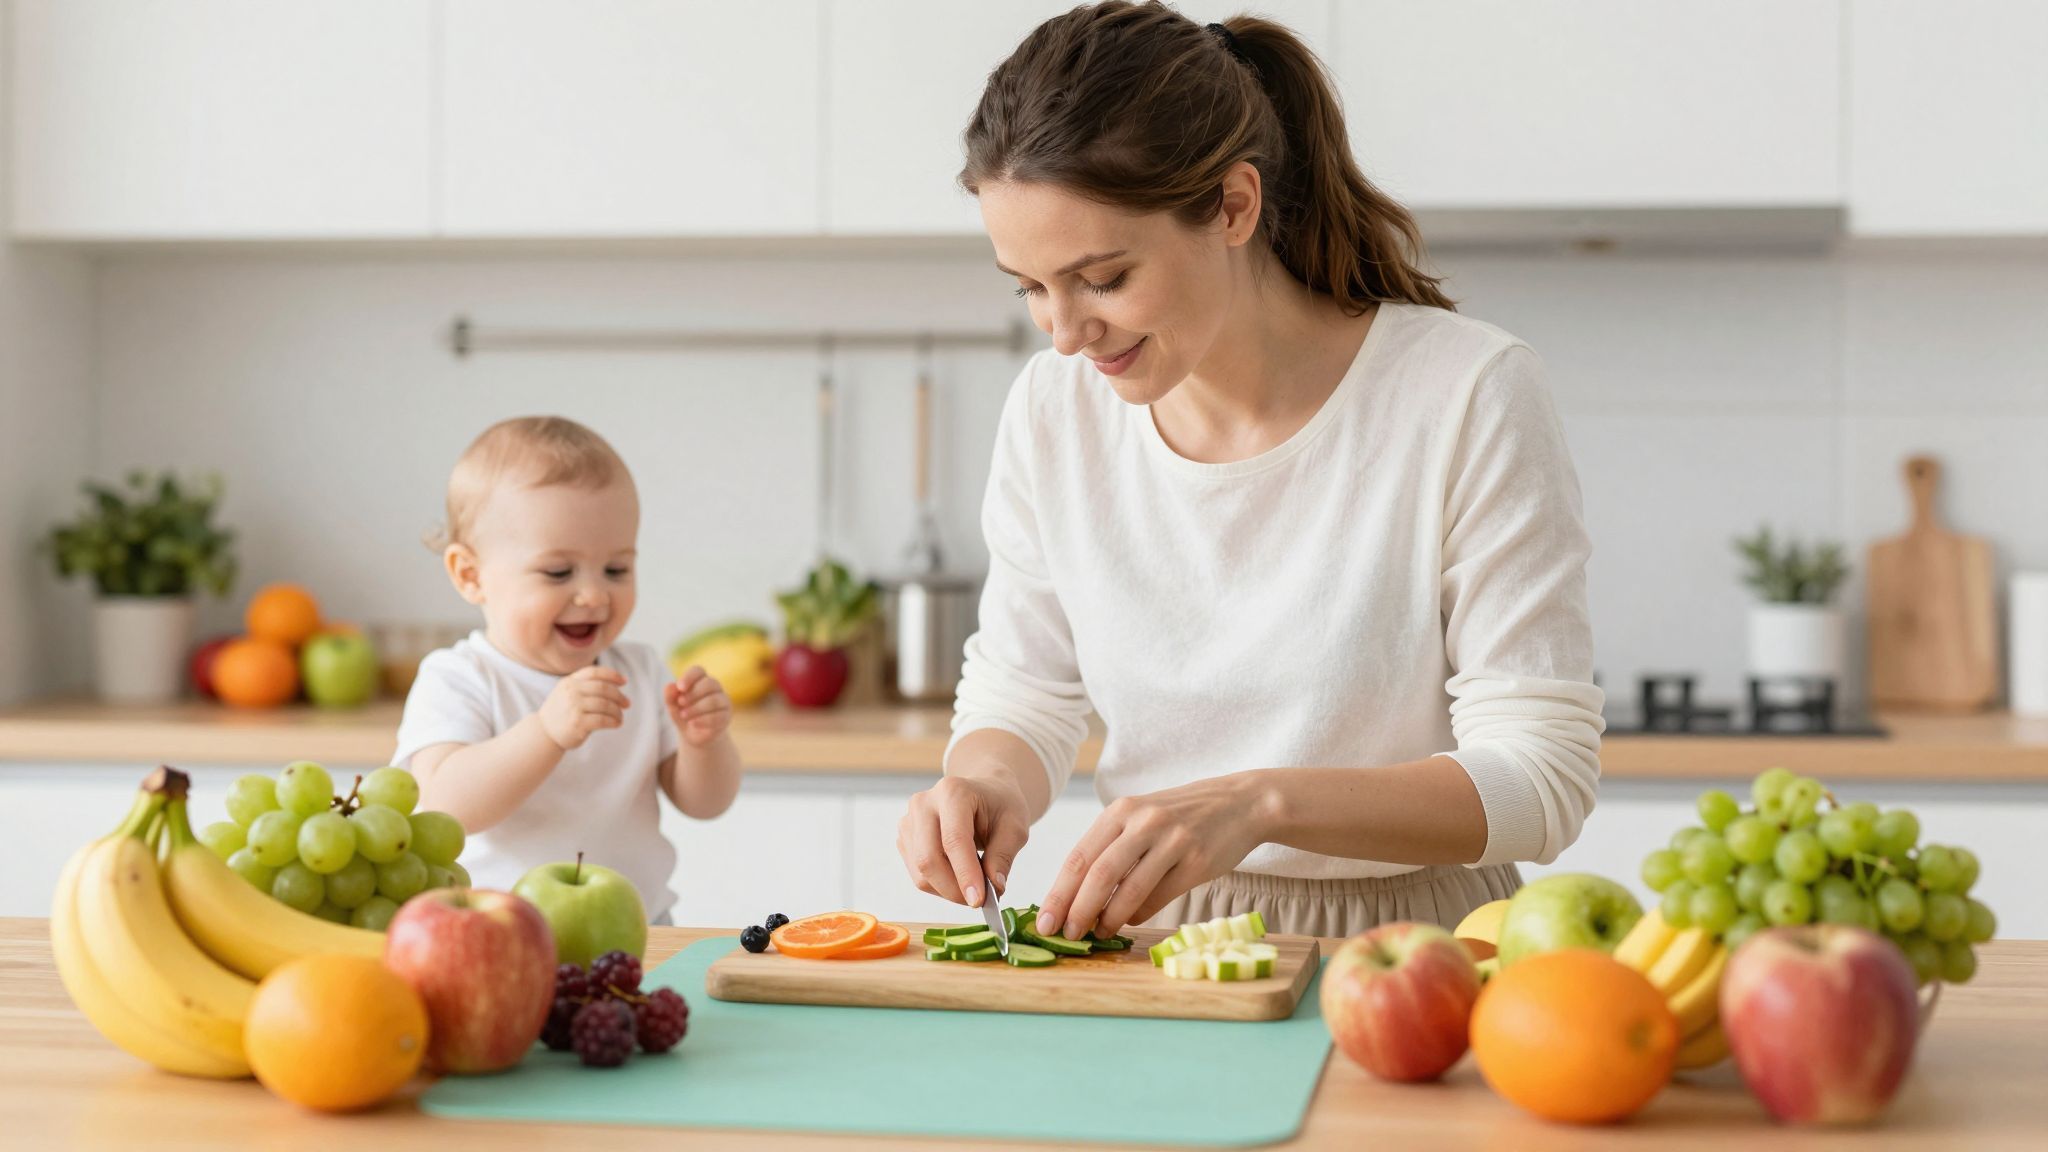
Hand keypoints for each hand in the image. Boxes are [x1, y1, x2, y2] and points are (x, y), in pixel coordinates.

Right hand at [539, 666, 629, 750]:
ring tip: (620, 717)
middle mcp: (571, 692)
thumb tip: (618, 685)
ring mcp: (574, 707)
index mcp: (569, 682)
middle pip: (603, 688)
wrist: (545, 733)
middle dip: (619, 696)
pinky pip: (603, 720)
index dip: (612, 675)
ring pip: (605, 705)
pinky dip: (613, 721)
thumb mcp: (568, 692)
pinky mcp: (578, 723)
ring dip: (617, 711)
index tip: (624, 682)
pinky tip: (616, 724)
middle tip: (627, 703)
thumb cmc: (562, 712)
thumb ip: (586, 685)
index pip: (594, 672)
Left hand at [665, 666, 732, 747]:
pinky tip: (693, 724)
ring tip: (683, 715)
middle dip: (693, 693)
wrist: (694, 736)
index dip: (689, 677)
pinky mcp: (726, 716)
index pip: (698, 671)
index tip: (680, 688)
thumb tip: (670, 686)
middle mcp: (714, 688)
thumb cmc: (684, 715)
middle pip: (709, 683)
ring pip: (714, 700)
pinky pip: (718, 716)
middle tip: (680, 703)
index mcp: (700, 680)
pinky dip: (703, 720)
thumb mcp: (673, 707)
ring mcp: (723, 701)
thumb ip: (670, 697)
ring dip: (696, 708)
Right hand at [898, 774, 1030, 908]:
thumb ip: (1003, 856)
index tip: (979, 900)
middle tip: (979, 901)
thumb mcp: (1015, 827)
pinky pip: (917, 874)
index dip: (965, 873)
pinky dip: (939, 885)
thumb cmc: (1000, 806)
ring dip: (948, 890)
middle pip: (928, 858)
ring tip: (973, 884)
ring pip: (920, 872)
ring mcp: (909, 821)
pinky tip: (958, 876)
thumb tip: (994, 887)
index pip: (954, 840)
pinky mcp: (905, 838)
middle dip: (954, 889)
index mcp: (953, 792)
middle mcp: (923, 803)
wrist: (984, 793)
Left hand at [1036, 773, 1269, 940]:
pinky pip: (1160, 896)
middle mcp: (1144, 822)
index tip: (1044, 921)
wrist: (1241, 803)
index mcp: (1122, 810)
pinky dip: (1139, 914)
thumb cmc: (1181, 816)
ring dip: (1108, 918)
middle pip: (1099, 875)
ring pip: (1129, 889)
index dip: (1059, 892)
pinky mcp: (1198, 861)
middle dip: (1077, 910)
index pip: (1079, 856)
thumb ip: (1112, 849)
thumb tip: (1077, 897)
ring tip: (1097, 933)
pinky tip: (1129, 921)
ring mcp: (1173, 840)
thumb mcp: (1142, 818)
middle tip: (1065, 934)